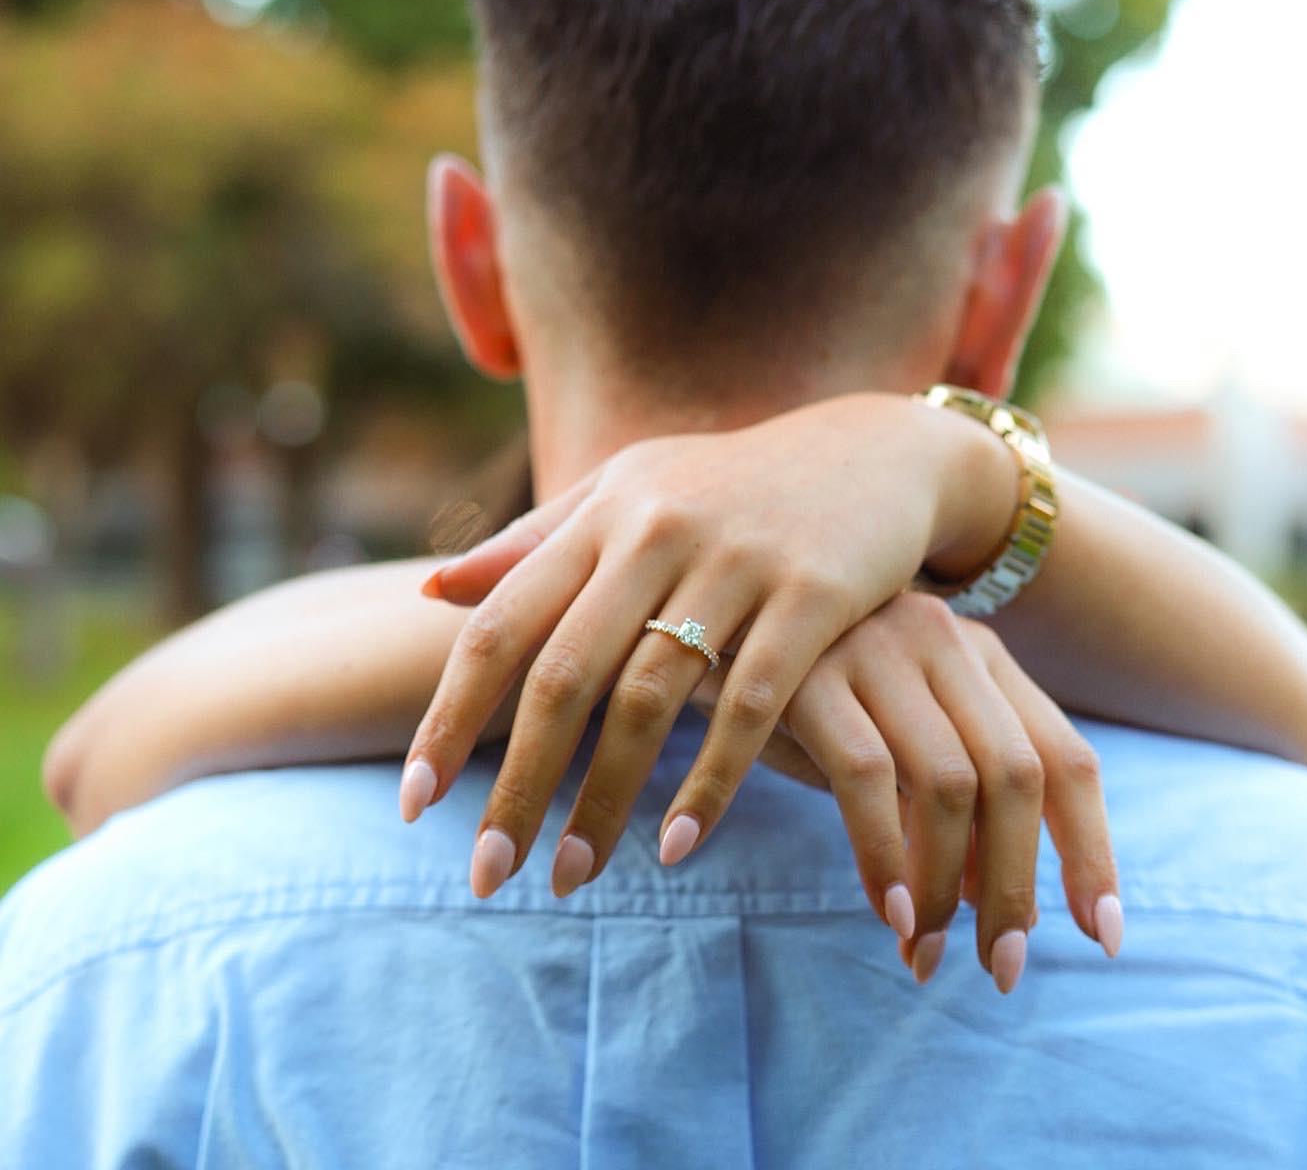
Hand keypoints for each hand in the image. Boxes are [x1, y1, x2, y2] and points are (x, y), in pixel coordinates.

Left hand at [398, 400, 1013, 902]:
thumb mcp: (628, 491)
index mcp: (602, 514)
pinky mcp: (814, 594)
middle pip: (564, 676)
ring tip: (571, 878)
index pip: (503, 624)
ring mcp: (737, 562)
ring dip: (604, 801)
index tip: (412, 804)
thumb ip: (534, 541)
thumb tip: (431, 592)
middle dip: (518, 785)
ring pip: (650, 700)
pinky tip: (676, 846)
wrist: (871, 452)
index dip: (448, 715)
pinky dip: (710, 780)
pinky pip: (750, 704)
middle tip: (487, 875)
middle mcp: (657, 531)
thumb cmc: (728, 486)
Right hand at [684, 592, 1119, 987]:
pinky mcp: (808, 670)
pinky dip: (881, 855)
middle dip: (1017, 887)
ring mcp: (876, 646)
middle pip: (1018, 776)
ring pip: (950, 783)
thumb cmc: (805, 694)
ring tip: (922, 954)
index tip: (1100, 937)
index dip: (1091, 852)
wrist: (699, 618)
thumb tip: (996, 907)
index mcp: (979, 653)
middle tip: (999, 969)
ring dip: (944, 886)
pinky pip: (866, 777)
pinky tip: (880, 910)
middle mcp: (941, 638)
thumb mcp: (892, 735)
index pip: (1066, 757)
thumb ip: (947, 799)